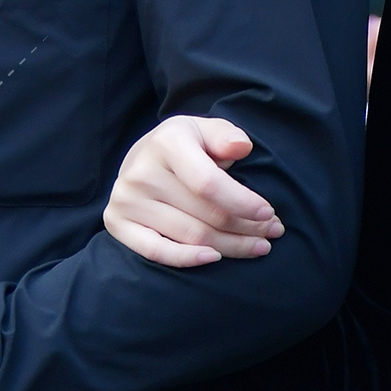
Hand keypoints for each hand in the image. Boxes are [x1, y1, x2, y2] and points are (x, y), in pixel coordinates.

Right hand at [104, 115, 282, 267]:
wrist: (142, 158)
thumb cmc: (185, 147)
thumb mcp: (205, 131)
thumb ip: (225, 136)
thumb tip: (241, 147)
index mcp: (166, 143)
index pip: (209, 183)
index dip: (242, 203)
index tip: (269, 213)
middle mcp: (141, 172)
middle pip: (206, 215)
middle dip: (247, 227)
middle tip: (273, 233)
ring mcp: (126, 200)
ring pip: (192, 237)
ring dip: (231, 246)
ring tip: (259, 246)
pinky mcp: (117, 223)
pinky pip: (158, 251)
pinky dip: (189, 259)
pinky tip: (216, 258)